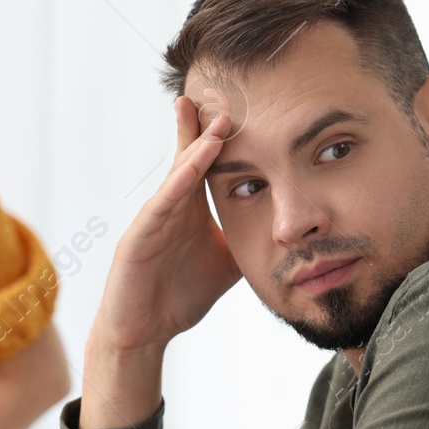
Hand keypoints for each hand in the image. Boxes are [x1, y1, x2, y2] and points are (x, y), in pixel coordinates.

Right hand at [92, 95, 242, 352]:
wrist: (144, 332)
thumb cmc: (179, 296)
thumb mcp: (227, 263)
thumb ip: (249, 241)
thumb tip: (291, 231)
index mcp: (191, 211)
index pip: (209, 166)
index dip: (224, 139)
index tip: (246, 108)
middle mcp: (171, 207)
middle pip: (190, 159)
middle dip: (206, 128)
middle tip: (227, 96)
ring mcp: (153, 220)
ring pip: (178, 176)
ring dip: (196, 149)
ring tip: (216, 124)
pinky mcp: (138, 238)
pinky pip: (160, 206)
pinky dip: (177, 184)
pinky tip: (191, 167)